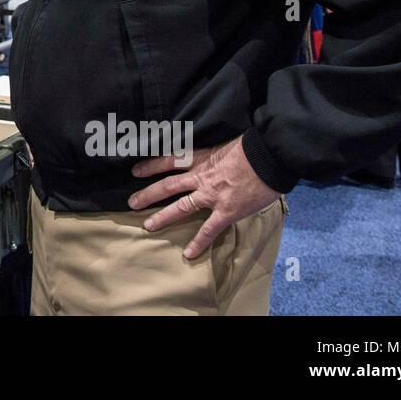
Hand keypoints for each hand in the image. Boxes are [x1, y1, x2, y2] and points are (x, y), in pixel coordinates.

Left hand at [127, 137, 279, 259]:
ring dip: (163, 217)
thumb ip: (213, 156)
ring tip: (147, 226)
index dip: (151, 166)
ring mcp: (211, 195)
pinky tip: (189, 254)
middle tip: (131, 202)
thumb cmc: (251, 148)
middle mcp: (200, 177)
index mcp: (200, 159)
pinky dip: (199, 242)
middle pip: (167, 186)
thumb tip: (212, 160)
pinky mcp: (226, 211)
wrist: (269, 157)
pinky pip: (209, 229)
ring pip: (181, 207)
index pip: (169, 161)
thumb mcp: (225, 145)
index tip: (135, 171)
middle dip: (148, 194)